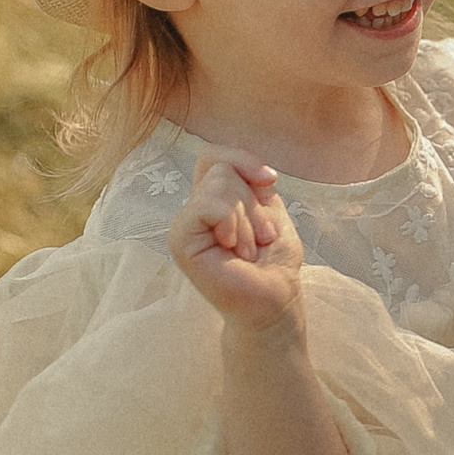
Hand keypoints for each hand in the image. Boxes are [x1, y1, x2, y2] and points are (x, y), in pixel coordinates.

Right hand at [169, 154, 304, 333]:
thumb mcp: (270, 208)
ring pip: (219, 183)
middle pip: (223, 168)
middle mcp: (194, 208)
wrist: (273, 298)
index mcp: (213, 199)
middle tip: (257, 240)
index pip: (215, 155)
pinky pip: (208, 204)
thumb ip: (251, 181)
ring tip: (246, 249)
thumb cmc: (273, 260)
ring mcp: (184, 223)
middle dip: (253, 203)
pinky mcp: (179, 239)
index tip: (270, 181)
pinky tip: (233, 249)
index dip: (243, 160)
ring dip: (247, 218)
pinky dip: (232, 223)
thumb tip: (255, 170)